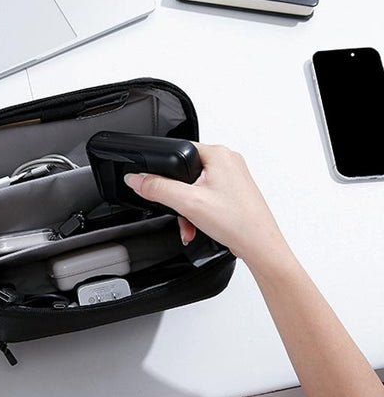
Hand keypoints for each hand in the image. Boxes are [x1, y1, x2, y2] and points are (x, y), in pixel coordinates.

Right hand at [124, 143, 288, 265]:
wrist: (261, 247)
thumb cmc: (238, 223)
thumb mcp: (188, 203)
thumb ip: (157, 188)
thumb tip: (136, 179)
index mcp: (219, 153)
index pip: (178, 150)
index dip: (163, 169)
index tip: (155, 185)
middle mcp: (228, 161)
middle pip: (185, 172)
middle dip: (177, 197)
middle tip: (179, 212)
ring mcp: (232, 178)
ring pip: (194, 188)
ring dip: (187, 209)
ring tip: (190, 224)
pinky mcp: (234, 192)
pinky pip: (206, 197)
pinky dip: (198, 212)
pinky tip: (198, 226)